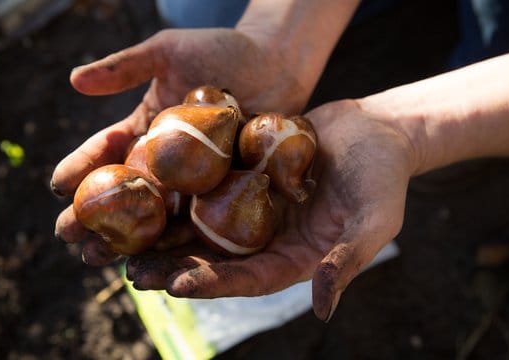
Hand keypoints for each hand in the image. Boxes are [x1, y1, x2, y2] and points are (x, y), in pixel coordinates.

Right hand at [51, 28, 308, 262]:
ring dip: (125, 238)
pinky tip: (157, 259)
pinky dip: (176, 241)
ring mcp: (192, 181)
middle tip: (70, 237)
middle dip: (92, 215)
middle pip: (122, 192)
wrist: (276, 65)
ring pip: (153, 215)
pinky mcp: (222, 194)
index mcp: (144, 130)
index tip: (58, 186)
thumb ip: (126, 67)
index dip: (80, 167)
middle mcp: (163, 161)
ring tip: (100, 258)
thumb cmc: (222, 51)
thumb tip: (74, 80)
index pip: (105, 151)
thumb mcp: (169, 52)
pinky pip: (197, 219)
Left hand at [125, 99, 416, 320]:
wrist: (377, 130)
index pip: (250, 278)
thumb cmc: (384, 177)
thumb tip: (322, 307)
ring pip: (203, 224)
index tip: (178, 286)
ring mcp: (254, 205)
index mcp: (296, 257)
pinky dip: (179, 188)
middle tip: (134, 272)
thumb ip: (346, 262)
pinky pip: (208, 184)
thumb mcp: (374, 222)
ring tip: (124, 240)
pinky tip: (146, 186)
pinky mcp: (246, 174)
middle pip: (216, 258)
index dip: (215, 283)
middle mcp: (268, 237)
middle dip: (175, 267)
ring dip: (166, 233)